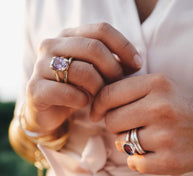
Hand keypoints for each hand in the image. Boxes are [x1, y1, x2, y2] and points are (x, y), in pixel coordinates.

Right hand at [24, 23, 141, 132]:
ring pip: (82, 71)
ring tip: (98, 96)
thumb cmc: (75, 87)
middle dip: (113, 69)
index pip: (101, 29)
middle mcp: (51, 45)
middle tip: (117, 85)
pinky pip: (67, 92)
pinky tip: (82, 103)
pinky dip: (81, 100)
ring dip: (97, 88)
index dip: (124, 46)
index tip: (137, 64)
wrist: (49, 109)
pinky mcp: (35, 89)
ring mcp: (40, 66)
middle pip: (93, 48)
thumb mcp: (96, 72)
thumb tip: (135, 62)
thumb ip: (112, 63)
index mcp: (68, 36)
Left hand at [91, 73, 192, 174]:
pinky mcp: (170, 161)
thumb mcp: (158, 86)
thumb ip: (129, 89)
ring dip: (127, 142)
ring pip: (120, 143)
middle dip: (115, 124)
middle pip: (111, 121)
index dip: (97, 105)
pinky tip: (151, 152)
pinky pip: (133, 163)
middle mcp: (161, 108)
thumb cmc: (177, 106)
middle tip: (130, 123)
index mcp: (157, 84)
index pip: (108, 94)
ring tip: (146, 136)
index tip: (96, 113)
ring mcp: (166, 136)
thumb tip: (97, 101)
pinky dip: (137, 159)